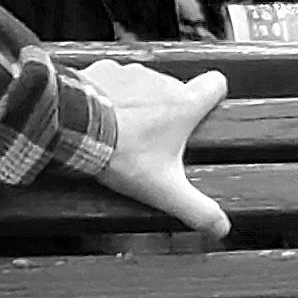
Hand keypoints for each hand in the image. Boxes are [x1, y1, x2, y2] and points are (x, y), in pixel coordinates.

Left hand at [76, 59, 230, 241]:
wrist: (75, 128)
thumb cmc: (124, 154)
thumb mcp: (164, 190)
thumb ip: (197, 209)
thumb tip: (222, 228)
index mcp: (185, 104)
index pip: (216, 84)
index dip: (213, 97)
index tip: (204, 112)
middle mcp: (161, 80)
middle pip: (174, 90)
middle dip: (166, 112)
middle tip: (151, 143)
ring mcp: (129, 71)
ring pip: (142, 85)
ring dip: (136, 103)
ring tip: (121, 133)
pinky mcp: (101, 69)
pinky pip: (111, 80)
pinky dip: (108, 95)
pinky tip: (99, 119)